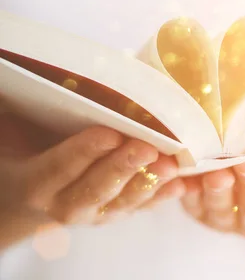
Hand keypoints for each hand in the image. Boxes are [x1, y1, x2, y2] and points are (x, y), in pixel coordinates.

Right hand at [0, 113, 184, 248]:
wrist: (26, 194)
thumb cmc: (22, 149)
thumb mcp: (10, 132)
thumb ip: (15, 112)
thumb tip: (19, 76)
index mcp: (36, 182)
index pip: (60, 166)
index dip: (84, 151)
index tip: (110, 134)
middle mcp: (64, 204)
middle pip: (96, 188)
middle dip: (123, 168)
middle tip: (147, 147)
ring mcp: (94, 213)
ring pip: (124, 202)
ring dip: (149, 184)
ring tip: (172, 166)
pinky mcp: (116, 213)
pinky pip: (141, 208)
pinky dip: (162, 198)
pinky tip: (183, 185)